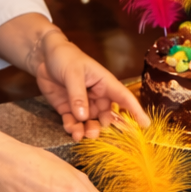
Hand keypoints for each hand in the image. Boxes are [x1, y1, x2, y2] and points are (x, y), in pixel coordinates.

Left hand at [29, 28, 149, 139]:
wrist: (44, 56)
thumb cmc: (65, 57)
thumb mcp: (73, 73)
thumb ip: (78, 95)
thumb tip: (83, 117)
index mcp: (105, 83)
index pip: (124, 98)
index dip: (136, 111)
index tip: (145, 125)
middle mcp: (97, 96)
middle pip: (107, 116)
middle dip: (103, 127)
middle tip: (94, 133)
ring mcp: (83, 104)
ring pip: (91, 123)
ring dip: (87, 131)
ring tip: (79, 135)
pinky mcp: (68, 109)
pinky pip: (74, 123)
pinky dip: (73, 129)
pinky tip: (70, 130)